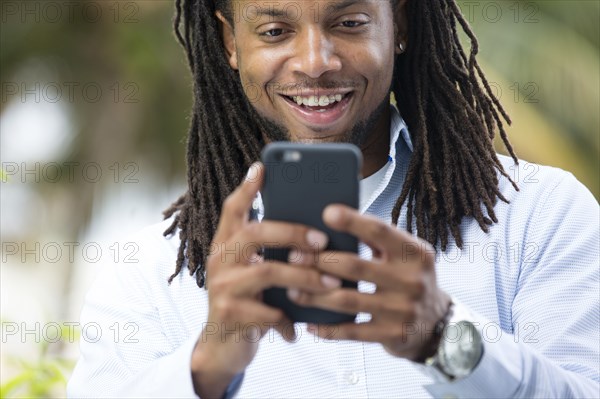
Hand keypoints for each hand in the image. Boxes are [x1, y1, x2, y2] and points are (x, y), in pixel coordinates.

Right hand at [191, 163, 341, 397]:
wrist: (222, 346)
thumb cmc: (249, 302)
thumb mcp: (255, 272)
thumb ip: (272, 254)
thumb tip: (318, 237)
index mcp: (228, 244)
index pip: (233, 208)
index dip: (247, 187)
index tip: (262, 167)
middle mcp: (220, 259)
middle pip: (257, 232)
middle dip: (294, 232)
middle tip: (323, 241)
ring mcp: (222, 286)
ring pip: (269, 271)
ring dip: (305, 277)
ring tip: (331, 285)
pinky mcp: (229, 313)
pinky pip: (269, 312)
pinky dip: (288, 319)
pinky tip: (298, 328)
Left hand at [287, 204, 450, 360]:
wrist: (437, 324)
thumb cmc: (409, 279)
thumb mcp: (406, 255)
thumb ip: (378, 240)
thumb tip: (336, 218)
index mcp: (414, 253)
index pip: (380, 231)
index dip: (353, 221)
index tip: (326, 213)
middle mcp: (411, 280)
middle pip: (355, 266)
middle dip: (320, 261)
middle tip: (294, 257)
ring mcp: (402, 310)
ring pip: (347, 300)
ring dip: (315, 295)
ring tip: (293, 290)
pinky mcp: (392, 335)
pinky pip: (352, 331)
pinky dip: (329, 328)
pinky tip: (311, 324)